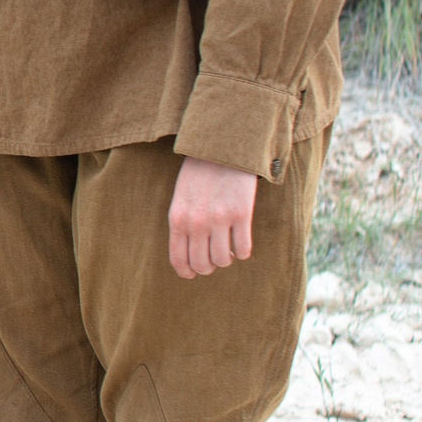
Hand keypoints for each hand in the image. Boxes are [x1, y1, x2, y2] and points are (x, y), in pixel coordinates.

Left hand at [167, 156, 257, 278]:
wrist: (222, 148)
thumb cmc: (199, 174)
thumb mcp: (181, 198)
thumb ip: (183, 224)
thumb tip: (188, 256)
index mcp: (178, 218)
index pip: (178, 259)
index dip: (187, 272)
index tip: (193, 273)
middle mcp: (197, 222)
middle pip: (202, 264)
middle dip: (208, 267)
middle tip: (214, 258)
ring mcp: (220, 219)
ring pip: (223, 260)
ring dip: (226, 259)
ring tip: (228, 249)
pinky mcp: (242, 214)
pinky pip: (243, 249)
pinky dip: (243, 251)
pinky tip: (241, 242)